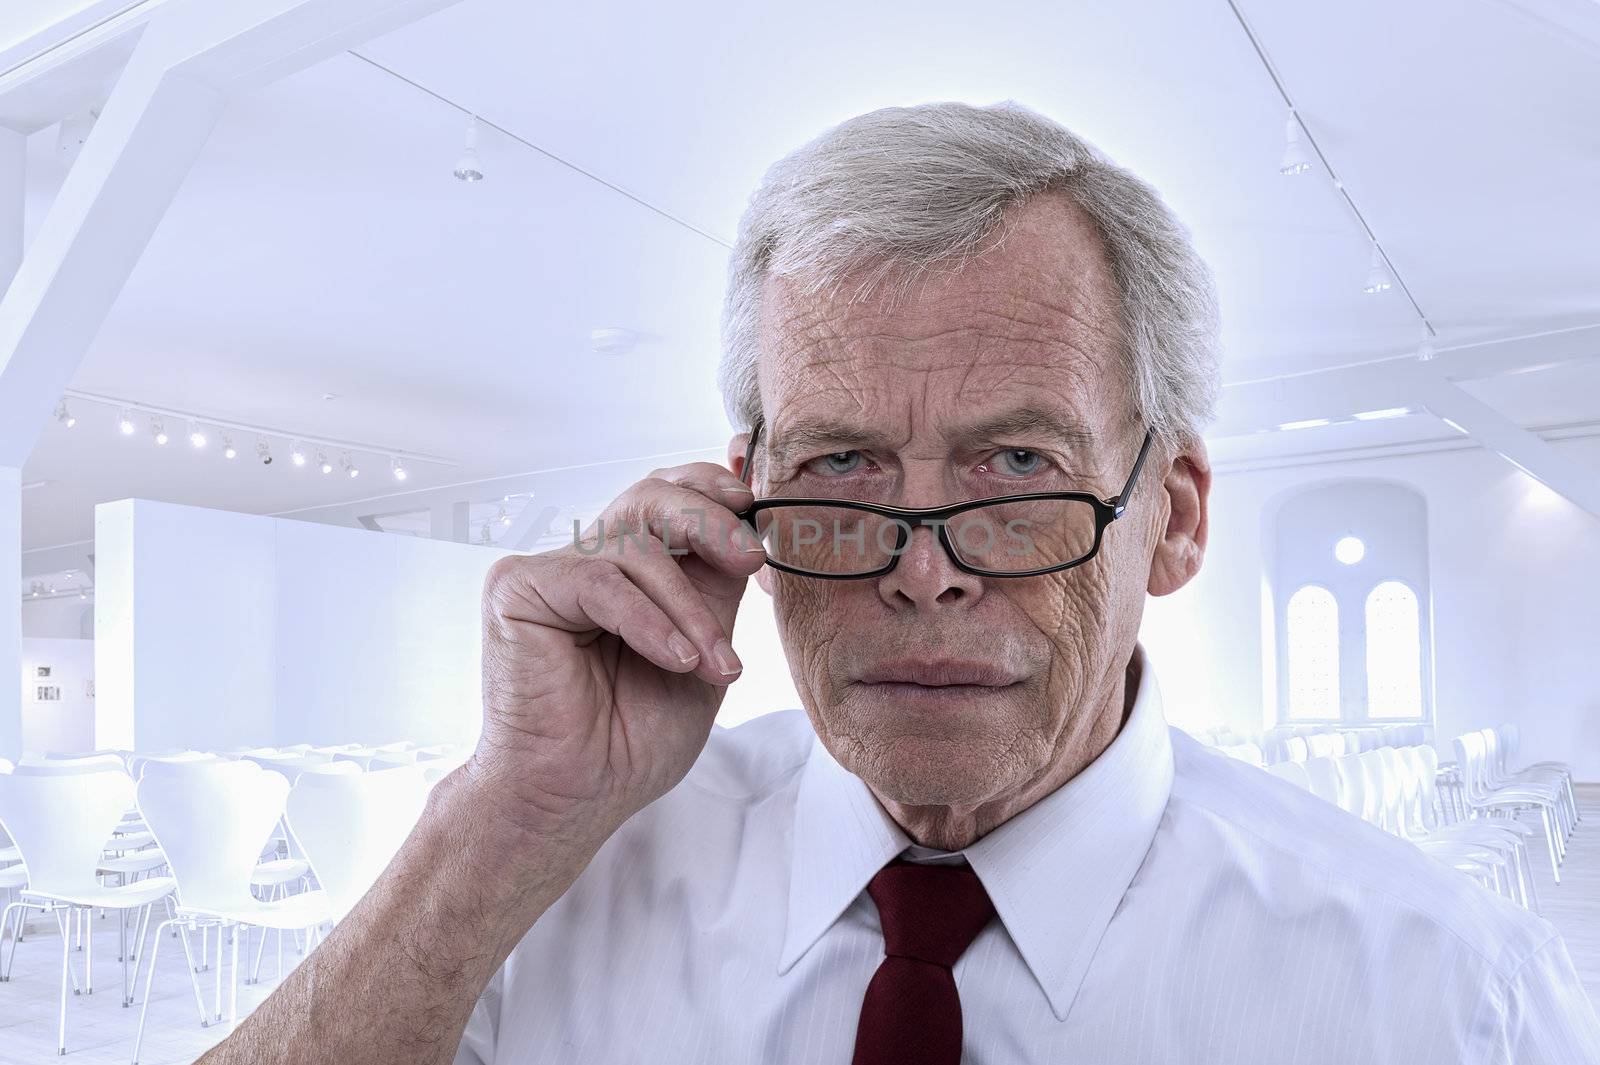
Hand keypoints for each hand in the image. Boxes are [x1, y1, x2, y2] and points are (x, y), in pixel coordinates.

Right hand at [466, 462, 765, 856]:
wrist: (576, 798)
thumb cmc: (631, 740)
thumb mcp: (703, 651)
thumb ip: (718, 588)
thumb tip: (754, 525)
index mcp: (630, 569)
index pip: (669, 496)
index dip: (713, 490)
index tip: (758, 511)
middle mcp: (588, 560)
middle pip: (651, 496)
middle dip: (711, 522)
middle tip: (752, 561)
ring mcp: (550, 571)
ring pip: (636, 545)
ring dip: (689, 608)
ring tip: (714, 666)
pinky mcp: (517, 588)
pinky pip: (600, 579)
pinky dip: (648, 620)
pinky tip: (675, 660)